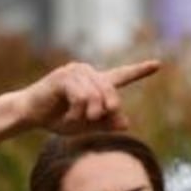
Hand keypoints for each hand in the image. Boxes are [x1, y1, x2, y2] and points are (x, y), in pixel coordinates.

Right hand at [0, 60, 159, 147]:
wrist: (32, 114)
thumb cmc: (58, 118)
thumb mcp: (86, 125)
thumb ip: (106, 124)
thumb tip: (126, 123)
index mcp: (96, 83)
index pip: (122, 75)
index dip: (140, 71)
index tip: (158, 64)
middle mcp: (88, 72)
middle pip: (111, 92)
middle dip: (106, 111)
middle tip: (92, 120)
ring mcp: (75, 71)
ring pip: (96, 96)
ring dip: (87, 115)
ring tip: (75, 121)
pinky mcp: (63, 76)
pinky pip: (81, 98)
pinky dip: (77, 113)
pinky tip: (68, 118)